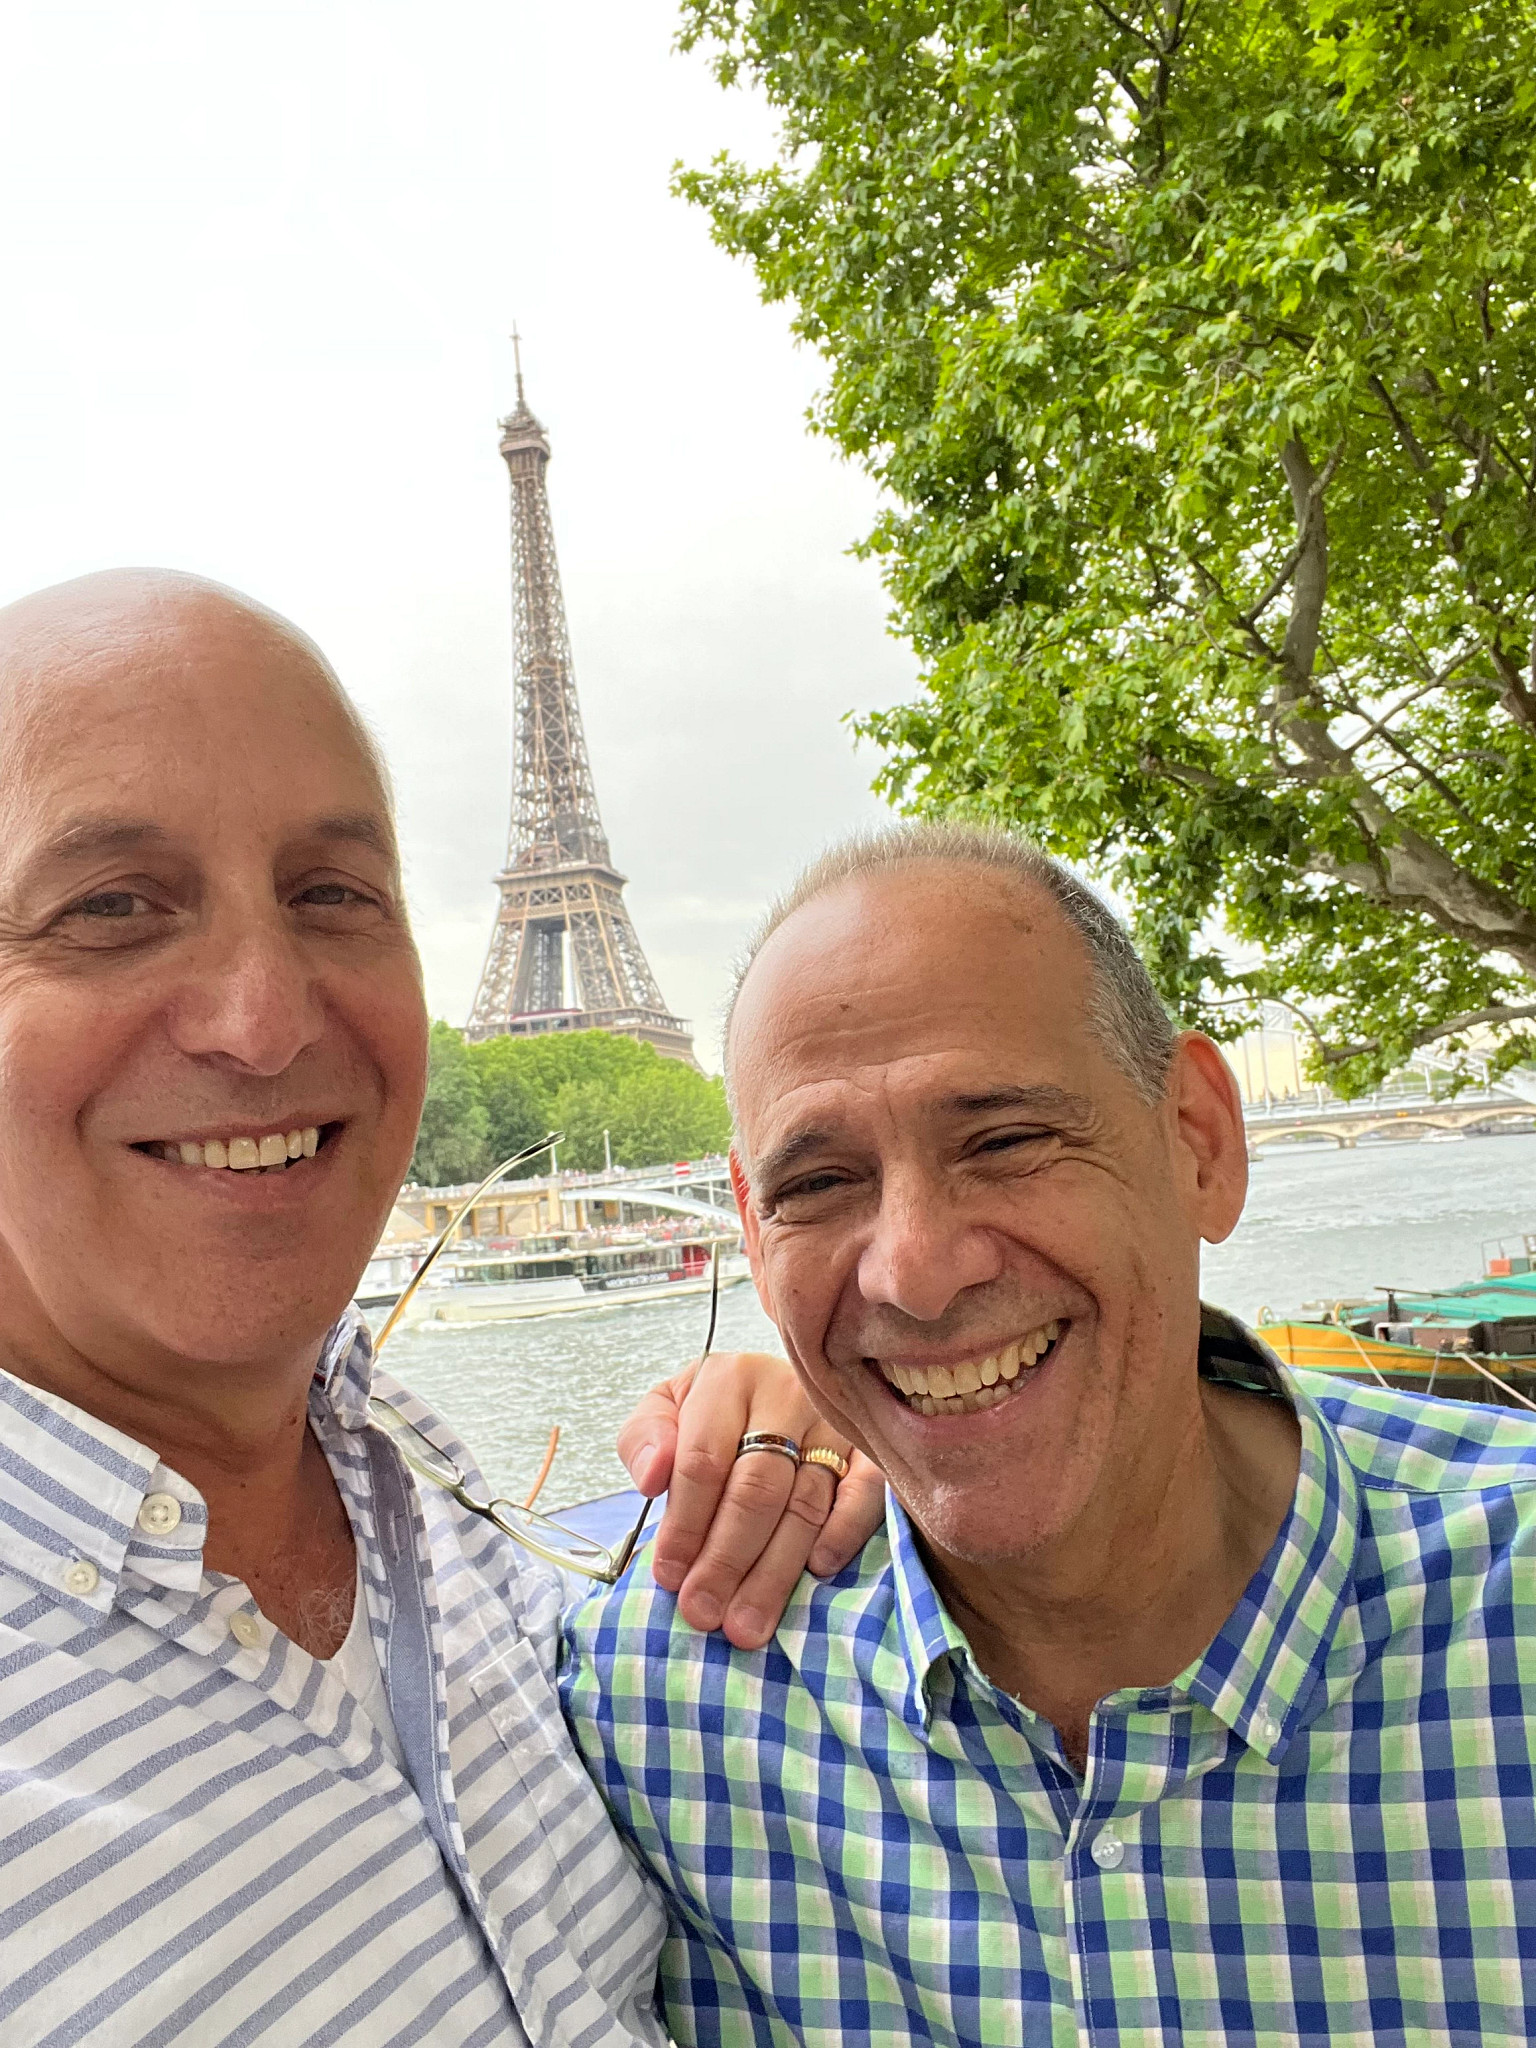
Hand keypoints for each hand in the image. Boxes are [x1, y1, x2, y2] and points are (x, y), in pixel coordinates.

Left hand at [617, 1350, 884, 1649]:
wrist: (773, 1387)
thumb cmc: (714, 1412)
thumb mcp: (665, 1410)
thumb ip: (644, 1439)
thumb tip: (651, 1477)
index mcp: (728, 1380)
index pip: (704, 1460)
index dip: (685, 1524)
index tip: (670, 1578)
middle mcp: (786, 1393)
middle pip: (756, 1488)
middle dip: (726, 1559)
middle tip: (705, 1613)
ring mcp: (833, 1420)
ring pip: (805, 1501)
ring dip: (774, 1570)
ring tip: (747, 1623)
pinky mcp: (870, 1447)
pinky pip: (866, 1492)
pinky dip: (843, 1532)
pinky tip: (818, 1570)